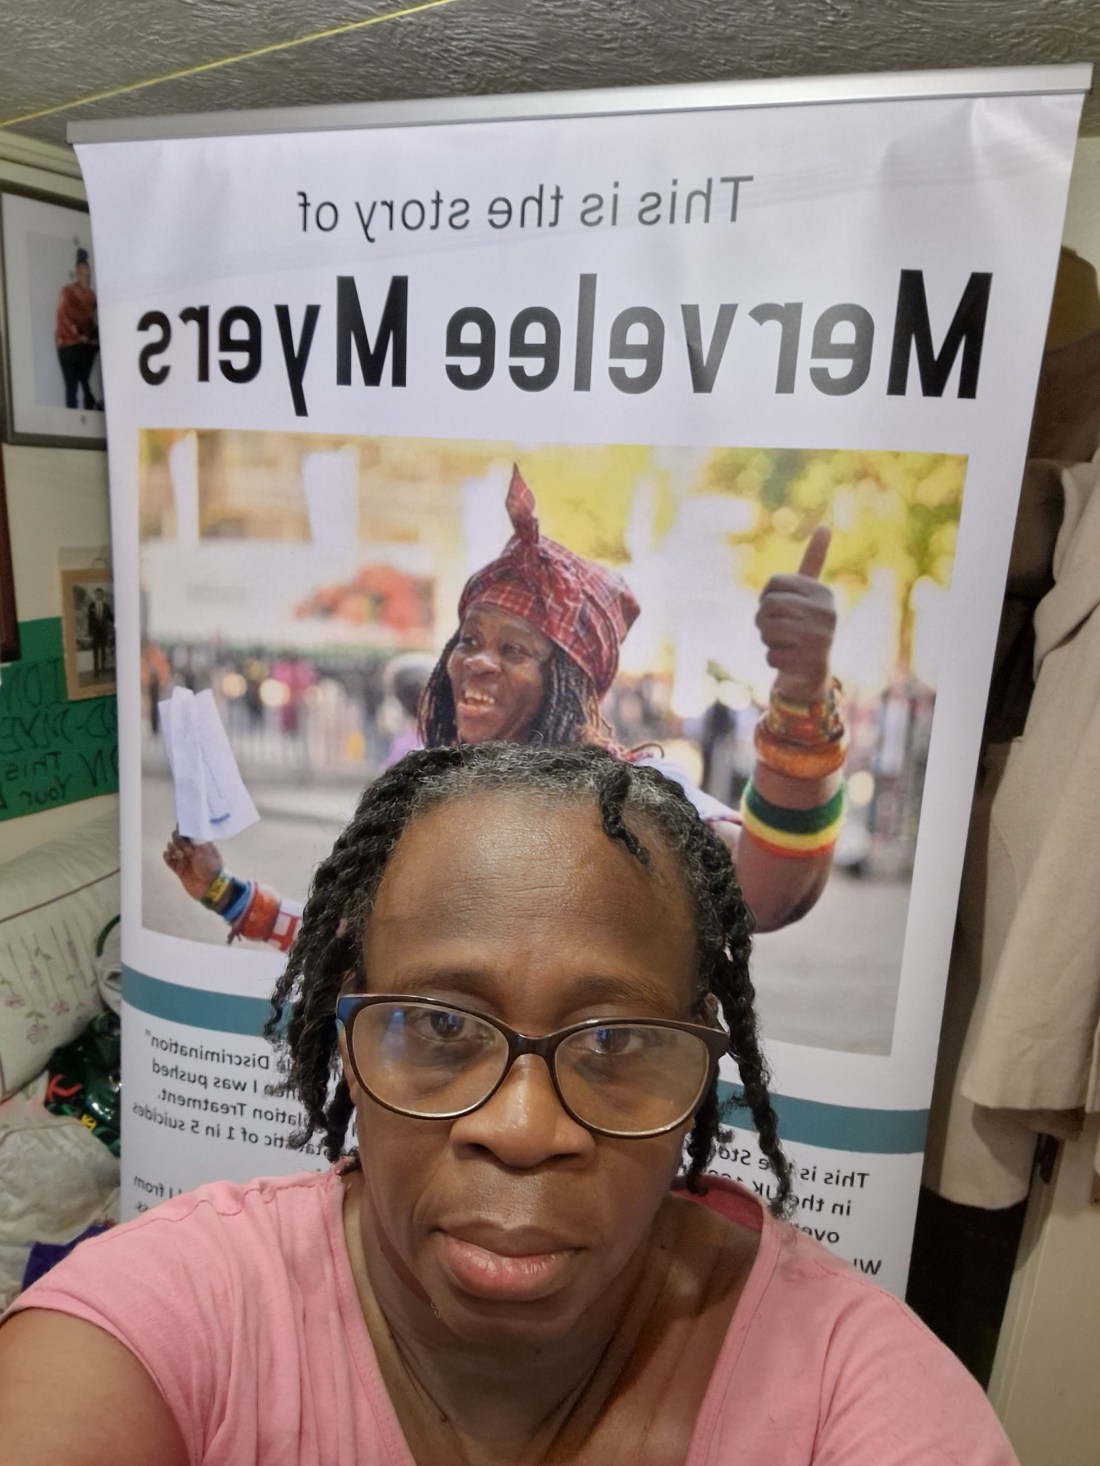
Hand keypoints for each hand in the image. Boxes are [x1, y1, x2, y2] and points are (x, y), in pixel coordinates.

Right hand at [163, 830, 223, 901]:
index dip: (184, 829)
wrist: (210, 887)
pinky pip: (169, 861)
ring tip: (179, 854)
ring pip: (173, 849)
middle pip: (179, 840)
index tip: (178, 825)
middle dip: (177, 838)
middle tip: (178, 841)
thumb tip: (180, 833)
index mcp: (201, 844)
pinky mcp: (179, 870)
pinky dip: (167, 856)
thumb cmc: (210, 866)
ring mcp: (185, 860)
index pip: (190, 833)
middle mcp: (193, 851)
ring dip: (173, 848)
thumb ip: (190, 843)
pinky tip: (168, 855)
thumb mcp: (203, 851)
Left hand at [755, 526, 835, 705]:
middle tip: (778, 631)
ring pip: (767, 631)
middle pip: (767, 607)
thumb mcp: (809, 594)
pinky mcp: (811, 663)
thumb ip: (814, 561)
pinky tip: (791, 662)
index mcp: (822, 592)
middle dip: (764, 621)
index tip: (780, 609)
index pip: (773, 585)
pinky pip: (770, 657)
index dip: (766, 598)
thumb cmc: (804, 626)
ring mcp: (821, 639)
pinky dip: (773, 661)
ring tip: (786, 644)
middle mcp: (826, 613)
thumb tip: (825, 526)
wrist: (814, 672)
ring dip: (768, 640)